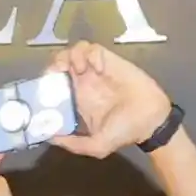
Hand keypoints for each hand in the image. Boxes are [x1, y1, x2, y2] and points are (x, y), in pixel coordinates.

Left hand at [47, 42, 172, 158]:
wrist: (150, 121)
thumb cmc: (124, 132)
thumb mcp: (95, 146)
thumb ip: (71, 143)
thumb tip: (48, 137)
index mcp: (76, 100)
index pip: (54, 84)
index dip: (46, 82)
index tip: (45, 88)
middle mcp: (83, 83)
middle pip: (60, 63)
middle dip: (55, 64)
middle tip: (58, 73)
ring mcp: (96, 71)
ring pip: (75, 51)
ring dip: (72, 56)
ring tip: (80, 69)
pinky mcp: (111, 62)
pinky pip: (94, 49)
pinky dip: (91, 54)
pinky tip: (97, 67)